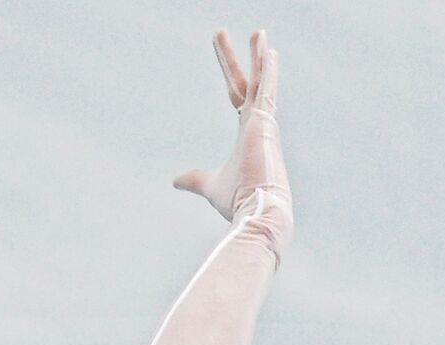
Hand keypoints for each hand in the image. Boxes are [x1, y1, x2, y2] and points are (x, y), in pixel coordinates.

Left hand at [173, 29, 292, 248]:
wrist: (257, 211)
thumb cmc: (238, 200)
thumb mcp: (209, 185)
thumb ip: (195, 179)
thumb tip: (176, 180)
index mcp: (248, 132)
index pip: (238, 95)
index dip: (232, 75)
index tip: (228, 58)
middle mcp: (259, 123)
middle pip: (244, 82)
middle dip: (233, 59)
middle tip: (222, 34)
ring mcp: (264, 122)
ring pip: (259, 81)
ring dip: (258, 56)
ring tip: (256, 32)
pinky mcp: (265, 124)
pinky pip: (266, 90)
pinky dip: (268, 70)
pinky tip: (268, 51)